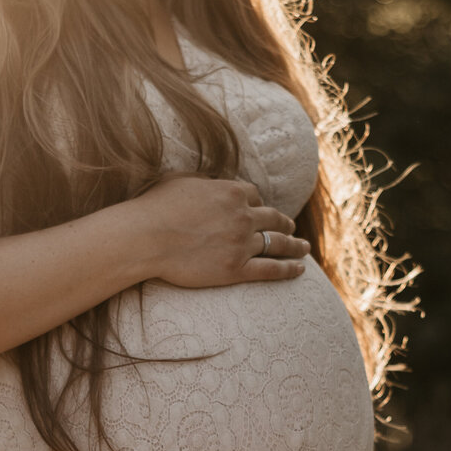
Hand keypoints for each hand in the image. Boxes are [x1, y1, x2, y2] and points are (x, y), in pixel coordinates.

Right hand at [133, 176, 309, 287]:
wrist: (146, 237)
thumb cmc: (155, 207)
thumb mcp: (181, 180)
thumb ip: (203, 181)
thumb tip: (210, 182)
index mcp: (231, 192)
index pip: (254, 196)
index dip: (258, 204)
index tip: (260, 210)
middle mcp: (242, 216)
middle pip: (272, 218)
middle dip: (284, 223)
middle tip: (291, 228)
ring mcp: (242, 243)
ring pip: (277, 243)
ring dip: (294, 245)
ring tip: (303, 248)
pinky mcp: (237, 269)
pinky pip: (271, 269)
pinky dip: (288, 269)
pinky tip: (299, 269)